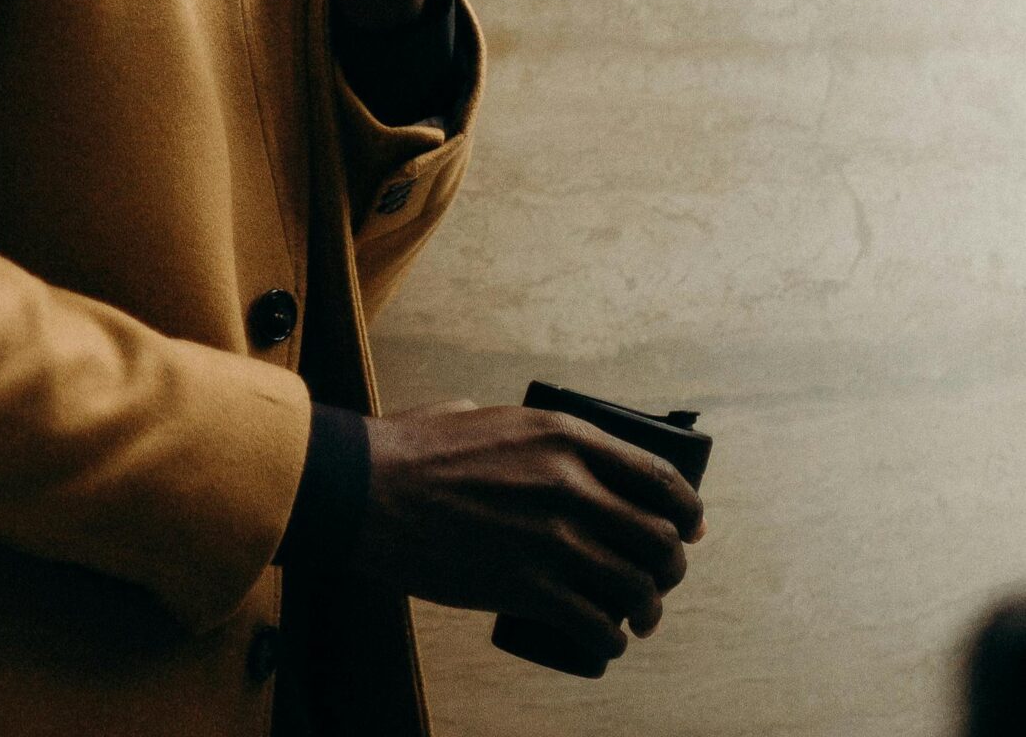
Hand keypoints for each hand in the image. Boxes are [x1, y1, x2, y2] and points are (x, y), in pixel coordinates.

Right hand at [355, 399, 703, 656]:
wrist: (366, 491)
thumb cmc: (414, 450)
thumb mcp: (482, 415)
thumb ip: (524, 430)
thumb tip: (544, 447)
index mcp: (563, 435)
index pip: (657, 475)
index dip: (686, 508)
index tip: (690, 527)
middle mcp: (570, 484)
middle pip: (657, 537)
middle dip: (670, 565)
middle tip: (660, 579)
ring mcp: (552, 540)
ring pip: (636, 587)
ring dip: (646, 609)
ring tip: (639, 617)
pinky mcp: (527, 587)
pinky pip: (595, 625)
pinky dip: (610, 639)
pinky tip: (606, 640)